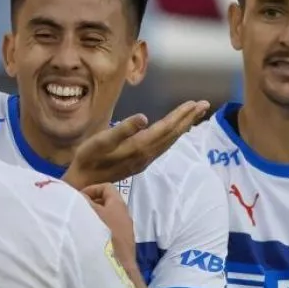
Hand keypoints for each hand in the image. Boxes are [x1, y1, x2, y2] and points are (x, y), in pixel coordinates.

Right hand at [63, 100, 210, 189]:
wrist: (84, 184)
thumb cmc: (88, 159)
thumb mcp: (101, 141)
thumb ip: (122, 129)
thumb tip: (144, 117)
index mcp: (139, 145)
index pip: (166, 127)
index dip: (180, 115)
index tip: (195, 103)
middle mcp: (147, 154)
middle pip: (172, 134)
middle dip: (188, 118)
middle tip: (204, 105)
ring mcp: (145, 160)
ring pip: (170, 141)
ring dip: (183, 127)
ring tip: (195, 115)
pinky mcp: (141, 163)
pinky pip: (164, 146)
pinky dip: (174, 136)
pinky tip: (176, 132)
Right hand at [83, 183, 135, 259]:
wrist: (116, 267)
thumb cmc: (100, 234)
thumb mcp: (87, 212)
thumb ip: (82, 200)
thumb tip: (78, 195)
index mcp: (119, 204)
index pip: (107, 187)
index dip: (91, 189)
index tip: (78, 198)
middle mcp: (125, 216)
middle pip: (107, 204)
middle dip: (91, 205)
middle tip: (76, 212)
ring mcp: (126, 233)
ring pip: (108, 219)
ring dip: (94, 220)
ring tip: (80, 227)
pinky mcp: (124, 247)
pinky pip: (110, 233)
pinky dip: (99, 232)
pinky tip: (88, 242)